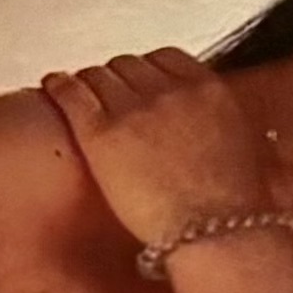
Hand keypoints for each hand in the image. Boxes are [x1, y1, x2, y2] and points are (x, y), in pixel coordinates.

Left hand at [40, 49, 282, 256]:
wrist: (213, 233)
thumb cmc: (233, 204)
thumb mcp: (240, 145)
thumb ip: (217, 120)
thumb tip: (204, 122)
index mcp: (205, 89)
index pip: (165, 59)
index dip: (147, 72)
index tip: (139, 83)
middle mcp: (168, 91)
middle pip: (129, 65)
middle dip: (118, 80)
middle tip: (108, 98)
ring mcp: (133, 109)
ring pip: (99, 76)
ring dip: (90, 85)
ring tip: (79, 95)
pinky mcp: (101, 133)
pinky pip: (72, 93)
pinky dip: (60, 86)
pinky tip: (52, 85)